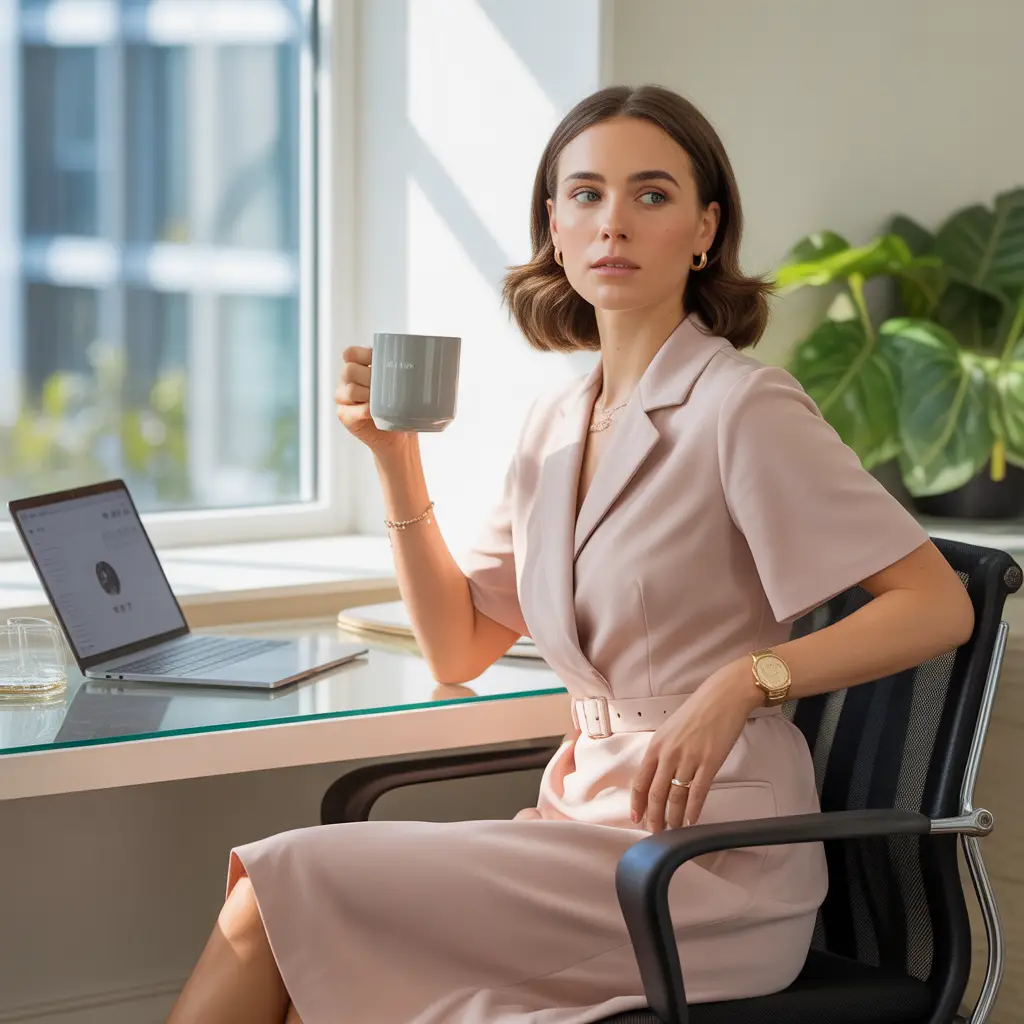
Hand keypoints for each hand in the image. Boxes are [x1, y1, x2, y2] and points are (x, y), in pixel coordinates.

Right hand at [334, 346, 407, 452]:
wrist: (399, 436)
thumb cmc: (401, 406)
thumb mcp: (401, 384)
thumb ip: (400, 370)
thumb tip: (423, 359)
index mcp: (358, 367)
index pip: (350, 354)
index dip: (363, 355)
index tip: (379, 362)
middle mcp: (347, 381)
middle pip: (349, 370)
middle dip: (370, 377)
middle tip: (387, 386)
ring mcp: (343, 399)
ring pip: (351, 390)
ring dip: (369, 394)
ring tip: (383, 401)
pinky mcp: (345, 416)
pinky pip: (353, 411)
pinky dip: (367, 411)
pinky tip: (377, 412)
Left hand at [630, 659, 760, 831]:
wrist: (723, 697)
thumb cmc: (698, 710)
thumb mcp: (670, 729)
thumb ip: (663, 751)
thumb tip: (658, 774)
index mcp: (656, 745)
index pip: (640, 780)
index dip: (637, 803)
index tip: (636, 818)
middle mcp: (668, 753)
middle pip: (656, 794)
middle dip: (654, 817)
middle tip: (656, 832)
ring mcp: (688, 759)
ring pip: (675, 797)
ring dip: (673, 818)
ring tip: (673, 831)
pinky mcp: (709, 762)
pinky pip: (697, 792)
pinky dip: (693, 810)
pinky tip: (691, 821)